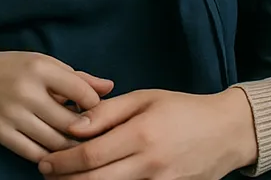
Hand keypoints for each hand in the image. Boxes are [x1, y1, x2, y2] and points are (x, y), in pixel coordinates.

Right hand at [0, 49, 113, 160]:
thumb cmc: (16, 69)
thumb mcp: (45, 64)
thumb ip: (77, 78)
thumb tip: (110, 86)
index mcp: (40, 67)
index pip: (81, 93)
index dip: (95, 105)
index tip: (96, 111)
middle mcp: (26, 90)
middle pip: (70, 123)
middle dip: (85, 132)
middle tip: (92, 136)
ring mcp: (12, 114)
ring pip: (54, 143)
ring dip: (70, 148)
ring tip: (77, 146)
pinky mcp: (1, 133)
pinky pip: (34, 154)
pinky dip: (49, 157)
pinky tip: (56, 152)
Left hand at [38, 87, 257, 179]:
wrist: (224, 133)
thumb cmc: (181, 108)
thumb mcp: (144, 98)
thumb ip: (108, 112)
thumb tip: (74, 125)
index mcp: (141, 135)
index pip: (91, 155)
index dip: (64, 161)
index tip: (45, 160)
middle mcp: (150, 165)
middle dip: (66, 179)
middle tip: (46, 173)